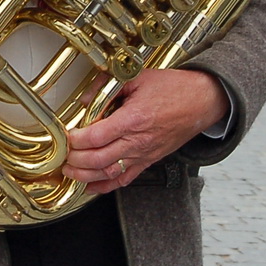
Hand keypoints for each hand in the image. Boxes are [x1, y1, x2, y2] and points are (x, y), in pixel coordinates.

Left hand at [62, 69, 229, 192]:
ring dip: (86, 176)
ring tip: (70, 171)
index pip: (97, 136)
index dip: (77, 140)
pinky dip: (106, 186)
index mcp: (134, 119)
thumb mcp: (137, 78)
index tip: (66, 136)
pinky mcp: (149, 160)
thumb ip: (107, 88)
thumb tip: (85, 100)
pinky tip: (91, 186)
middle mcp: (139, 141)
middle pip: (100, 159)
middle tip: (63, 156)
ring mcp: (145, 154)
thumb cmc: (174, 89)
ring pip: (110, 173)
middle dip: (76, 161)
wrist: (202, 101)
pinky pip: (125, 179)